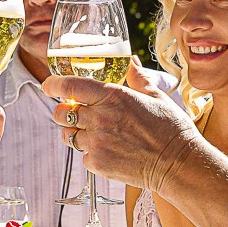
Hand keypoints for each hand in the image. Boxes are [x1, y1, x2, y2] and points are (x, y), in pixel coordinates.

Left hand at [42, 74, 199, 189]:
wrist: (178, 164)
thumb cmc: (171, 129)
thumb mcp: (156, 96)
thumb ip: (137, 77)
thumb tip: (130, 62)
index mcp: (112, 96)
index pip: (69, 86)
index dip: (53, 84)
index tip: (49, 85)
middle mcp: (99, 118)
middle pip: (60, 113)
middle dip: (63, 111)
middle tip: (75, 113)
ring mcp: (96, 143)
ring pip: (68, 136)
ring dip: (75, 133)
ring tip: (94, 134)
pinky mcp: (98, 164)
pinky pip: (82, 156)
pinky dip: (90, 153)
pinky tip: (109, 150)